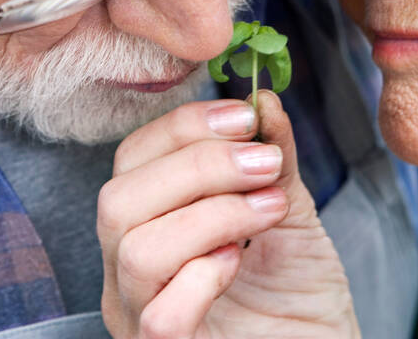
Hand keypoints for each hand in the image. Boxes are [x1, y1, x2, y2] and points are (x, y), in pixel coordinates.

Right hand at [98, 90, 358, 337]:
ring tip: (270, 208)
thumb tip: (262, 101)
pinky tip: (239, 263)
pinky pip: (160, 315)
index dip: (183, 128)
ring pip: (136, 248)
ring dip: (214, 213)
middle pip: (119, 200)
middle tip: (264, 164)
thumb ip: (273, 158)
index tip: (245, 118)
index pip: (131, 159)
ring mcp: (139, 320)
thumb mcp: (288, 212)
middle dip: (199, 166)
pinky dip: (203, 277)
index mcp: (147, 227)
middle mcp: (127, 276)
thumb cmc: (299, 299)